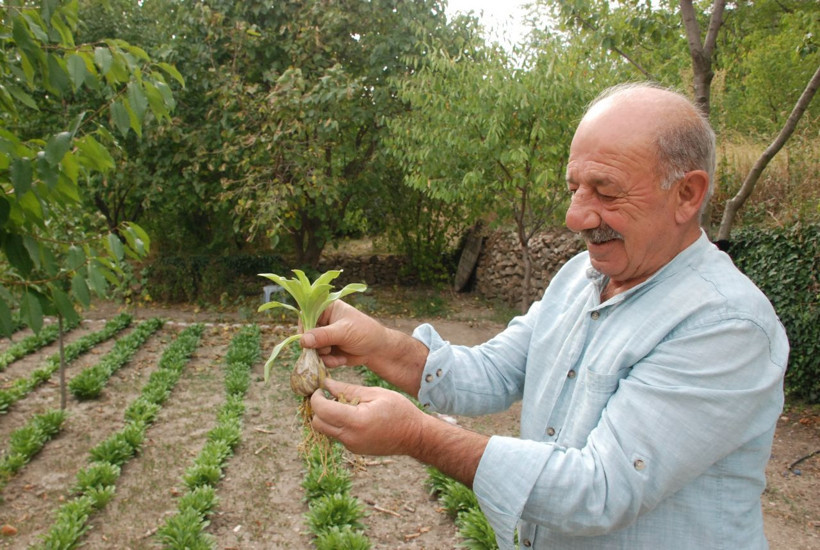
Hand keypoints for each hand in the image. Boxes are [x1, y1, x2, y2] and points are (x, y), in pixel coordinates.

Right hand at [300, 301, 429, 395]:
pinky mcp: (327, 350)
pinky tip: (341, 360)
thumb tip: (303, 340)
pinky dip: (328, 362)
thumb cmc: (365, 333)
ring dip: (322, 356)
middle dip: (315, 346)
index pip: (306, 314)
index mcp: (327, 308)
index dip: (304, 327)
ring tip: (337, 356)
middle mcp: (323, 321)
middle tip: (327, 349)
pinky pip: (318, 358)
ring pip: (311, 348)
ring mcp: (324, 336)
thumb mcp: (344, 332)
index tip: (308, 340)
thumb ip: (323, 335)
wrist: (378, 350)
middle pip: (306, 333)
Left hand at [310, 378, 423, 456]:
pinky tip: (353, 415)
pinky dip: (338, 424)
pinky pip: (337, 435)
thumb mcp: (375, 393)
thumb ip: (348, 390)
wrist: (415, 436)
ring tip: (343, 404)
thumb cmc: (399, 410)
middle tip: (329, 396)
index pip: (322, 410)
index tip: (321, 388)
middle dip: (318, 408)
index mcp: (355, 421)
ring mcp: (351, 446)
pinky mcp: (354, 449)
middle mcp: (350, 437)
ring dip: (327, 417)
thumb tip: (326, 384)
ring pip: (326, 431)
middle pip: (318, 423)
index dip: (316, 397)